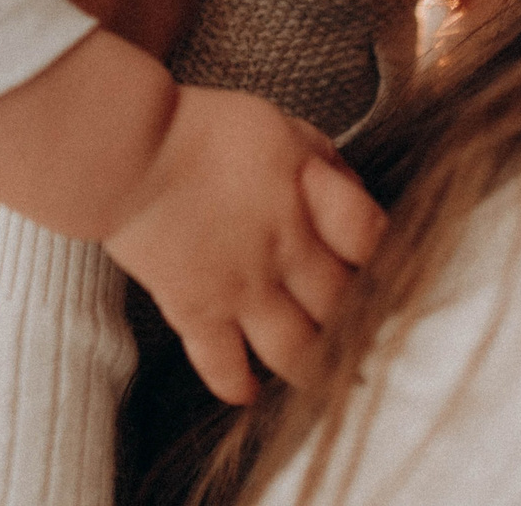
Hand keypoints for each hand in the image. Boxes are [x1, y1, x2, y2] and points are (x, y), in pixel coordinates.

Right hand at [102, 86, 386, 404]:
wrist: (127, 149)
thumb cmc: (204, 129)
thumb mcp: (282, 126)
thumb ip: (325, 162)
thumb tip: (354, 189)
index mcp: (310, 199)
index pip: (371, 238)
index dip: (389, 255)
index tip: (393, 268)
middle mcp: (284, 252)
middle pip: (342, 305)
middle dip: (363, 323)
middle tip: (371, 336)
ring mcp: (241, 289)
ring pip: (296, 350)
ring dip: (316, 368)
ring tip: (328, 375)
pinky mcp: (195, 310)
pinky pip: (222, 364)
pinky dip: (237, 385)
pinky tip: (250, 393)